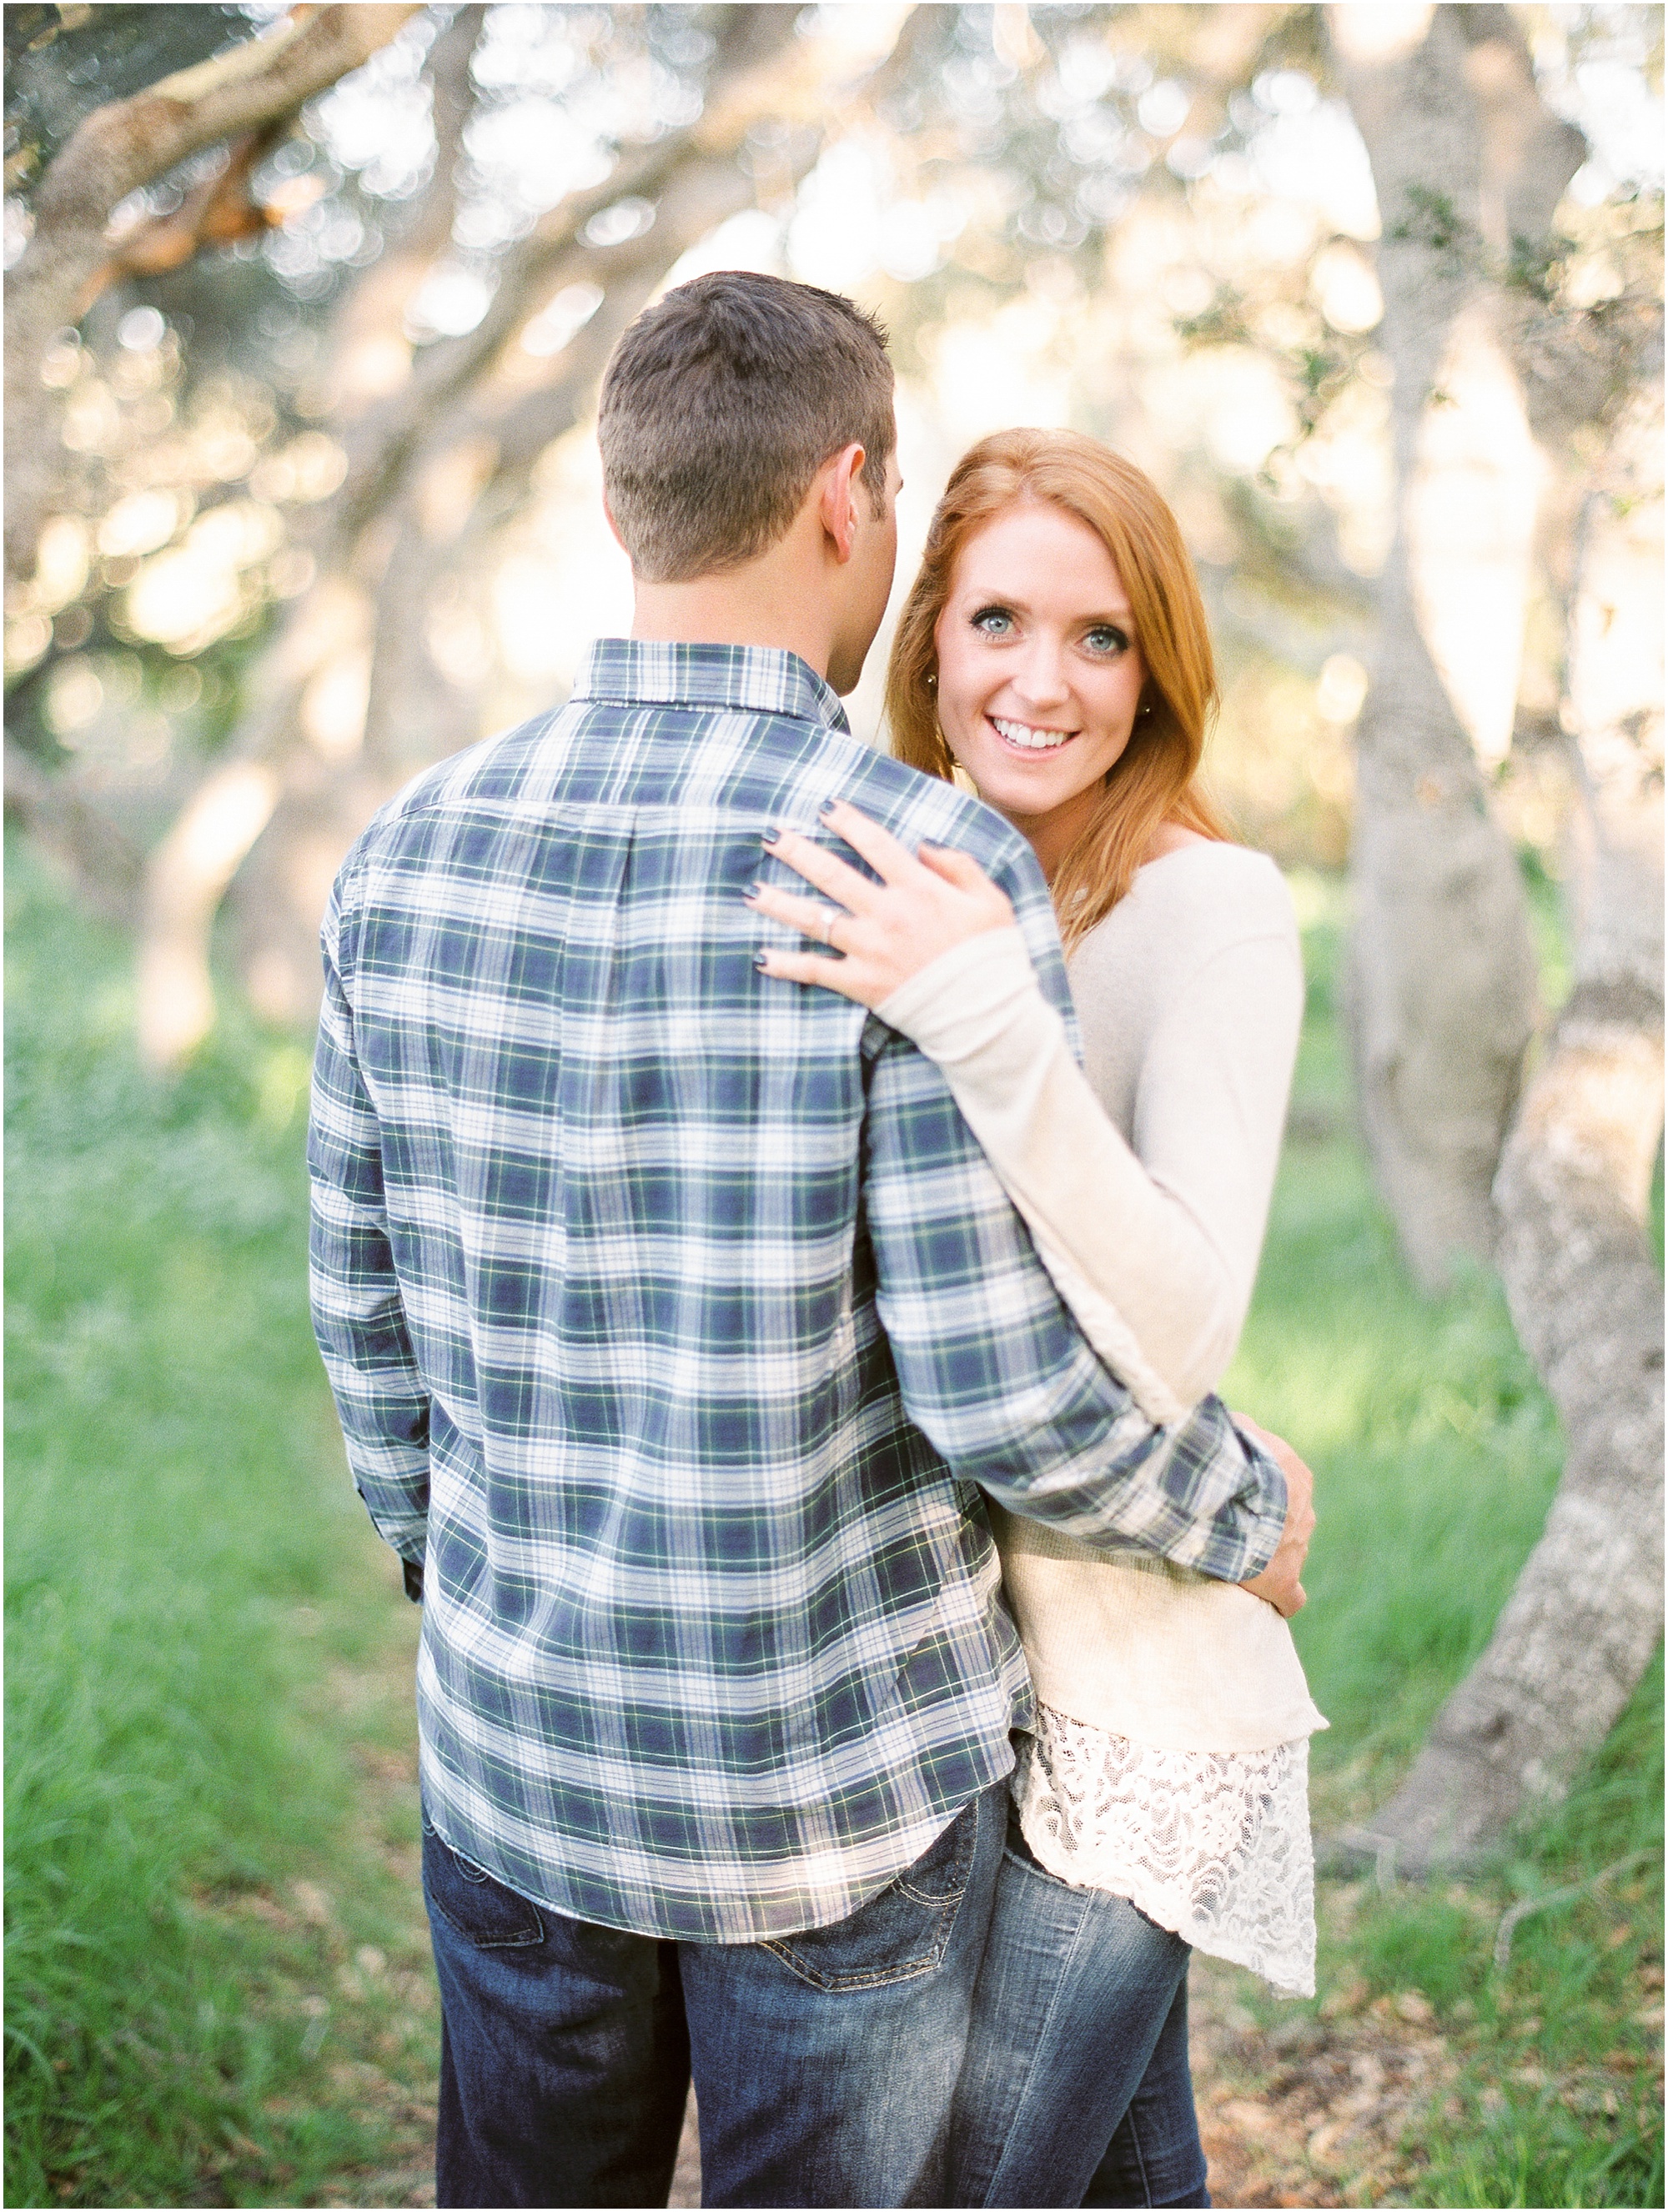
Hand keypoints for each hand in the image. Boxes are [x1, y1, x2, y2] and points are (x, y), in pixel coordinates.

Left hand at [746, 799, 1014, 1009]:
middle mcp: (888, 913)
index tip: (825, 807)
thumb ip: (958, 865)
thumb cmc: (993, 955)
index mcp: (919, 888)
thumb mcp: (990, 899)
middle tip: (770, 836)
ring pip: (815, 919)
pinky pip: (817, 971)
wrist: (988, 1013)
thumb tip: (922, 846)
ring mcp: (871, 949)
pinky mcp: (862, 983)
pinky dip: (787, 966)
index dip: (848, 822)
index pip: (876, 844)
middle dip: (798, 852)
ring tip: (750, 891)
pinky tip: (761, 958)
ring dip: (780, 903)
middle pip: (833, 874)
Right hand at [1234, 1413, 1314, 1618]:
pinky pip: (1291, 1597)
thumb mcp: (1236, 1428)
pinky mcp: (1285, 1581)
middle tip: (1232, 1525)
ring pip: (1289, 1554)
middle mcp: (1305, 1512)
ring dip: (1267, 1557)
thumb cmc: (1232, 1459)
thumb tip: (1231, 1421)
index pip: (1282, 1485)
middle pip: (1288, 1521)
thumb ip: (1239, 1428)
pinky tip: (1273, 1603)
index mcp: (1296, 1475)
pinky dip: (1282, 1599)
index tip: (1235, 1495)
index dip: (1258, 1492)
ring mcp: (1298, 1549)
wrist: (1233, 1496)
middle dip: (1266, 1525)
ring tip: (1237, 1558)